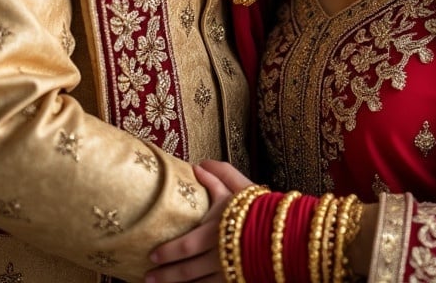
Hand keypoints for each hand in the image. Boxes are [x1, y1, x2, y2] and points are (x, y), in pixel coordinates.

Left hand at [145, 161, 253, 282]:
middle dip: (165, 276)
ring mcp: (228, 274)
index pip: (183, 247)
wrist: (288, 233)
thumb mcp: (240, 187)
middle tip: (147, 277)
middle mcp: (219, 256)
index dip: (166, 253)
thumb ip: (219, 174)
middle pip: (186, 272)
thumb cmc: (261, 208)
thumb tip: (197, 165)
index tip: (151, 256)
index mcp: (216, 231)